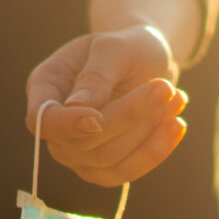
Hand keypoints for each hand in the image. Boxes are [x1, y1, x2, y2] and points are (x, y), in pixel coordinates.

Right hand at [24, 23, 191, 187]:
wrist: (148, 62)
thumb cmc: (128, 47)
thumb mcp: (115, 46)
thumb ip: (97, 74)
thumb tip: (79, 108)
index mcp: (46, 87)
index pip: (42, 120)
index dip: (67, 125)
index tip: (99, 119)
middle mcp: (57, 125)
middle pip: (82, 143)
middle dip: (128, 118)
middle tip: (165, 88)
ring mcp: (77, 151)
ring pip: (108, 159)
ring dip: (147, 132)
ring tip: (176, 97)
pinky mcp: (104, 167)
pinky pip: (126, 172)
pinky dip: (155, 151)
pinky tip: (176, 124)